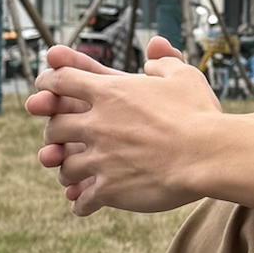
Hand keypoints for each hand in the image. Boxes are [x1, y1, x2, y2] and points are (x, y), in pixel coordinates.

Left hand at [27, 36, 221, 216]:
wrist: (209, 155)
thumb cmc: (200, 115)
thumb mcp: (184, 76)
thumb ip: (164, 60)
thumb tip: (155, 48)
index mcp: (110, 93)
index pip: (60, 81)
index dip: (48, 84)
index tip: (44, 90)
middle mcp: (98, 124)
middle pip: (54, 127)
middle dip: (55, 134)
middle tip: (60, 140)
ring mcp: (101, 158)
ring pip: (64, 167)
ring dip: (67, 171)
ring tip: (74, 176)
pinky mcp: (109, 189)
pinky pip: (82, 199)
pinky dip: (80, 203)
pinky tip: (83, 205)